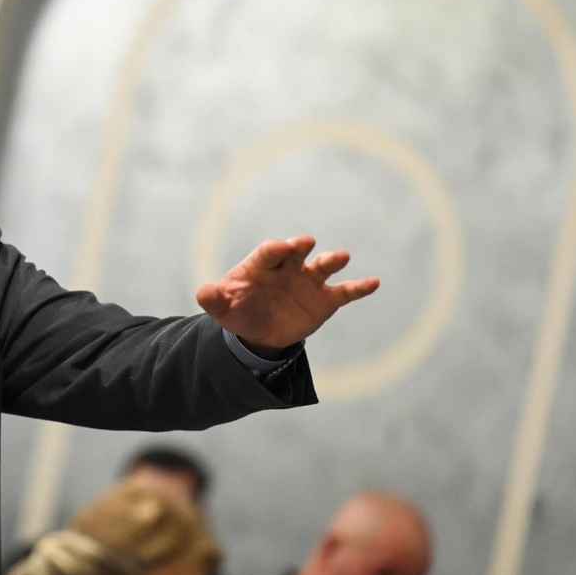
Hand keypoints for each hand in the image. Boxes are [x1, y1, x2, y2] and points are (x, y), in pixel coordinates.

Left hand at [194, 236, 378, 351]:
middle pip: (295, 252)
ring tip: (342, 257)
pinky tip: (374, 282)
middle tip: (305, 243)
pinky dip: (359, 287)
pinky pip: (345, 291)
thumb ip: (214, 299)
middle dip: (299, 247)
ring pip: (322, 266)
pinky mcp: (325, 299)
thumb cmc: (240, 311)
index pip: (268, 252)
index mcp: (261, 265)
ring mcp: (308, 281)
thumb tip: (202, 293)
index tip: (280, 248)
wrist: (260, 332)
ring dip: (331, 260)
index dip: (274, 250)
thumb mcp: (224, 309)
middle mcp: (288, 267)